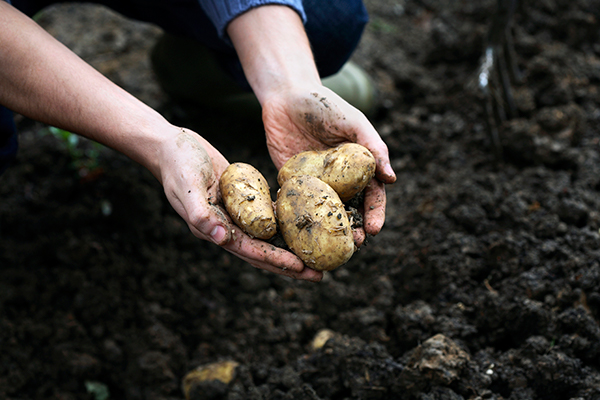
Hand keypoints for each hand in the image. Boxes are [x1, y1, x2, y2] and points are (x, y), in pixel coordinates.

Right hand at [158, 128, 322, 281]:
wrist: (170, 145)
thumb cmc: (177, 162)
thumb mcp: (187, 184)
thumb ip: (199, 212)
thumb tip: (220, 238)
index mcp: (212, 229)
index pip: (249, 251)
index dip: (275, 260)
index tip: (300, 268)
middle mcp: (224, 227)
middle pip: (261, 253)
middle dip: (288, 266)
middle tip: (318, 275)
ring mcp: (233, 215)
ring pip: (265, 238)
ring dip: (288, 249)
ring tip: (315, 258)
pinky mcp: (240, 200)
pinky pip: (264, 218)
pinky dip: (281, 226)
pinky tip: (301, 228)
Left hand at [261, 85, 396, 244]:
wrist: (285, 95)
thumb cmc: (323, 104)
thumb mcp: (352, 122)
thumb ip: (372, 148)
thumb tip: (391, 178)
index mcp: (358, 167)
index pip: (371, 195)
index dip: (375, 214)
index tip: (374, 230)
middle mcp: (338, 179)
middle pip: (349, 210)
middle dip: (354, 229)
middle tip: (354, 244)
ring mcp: (314, 182)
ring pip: (324, 213)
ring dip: (328, 231)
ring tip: (329, 247)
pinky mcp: (290, 182)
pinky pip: (296, 204)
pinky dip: (298, 220)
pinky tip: (298, 234)